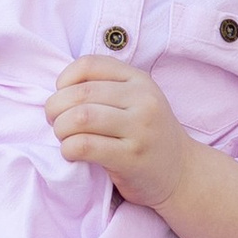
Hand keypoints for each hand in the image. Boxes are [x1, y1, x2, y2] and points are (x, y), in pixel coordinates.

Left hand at [49, 55, 191, 212]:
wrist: (182, 172)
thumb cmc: (148, 135)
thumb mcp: (138, 101)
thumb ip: (107, 88)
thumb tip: (60, 90)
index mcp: (139, 80)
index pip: (89, 64)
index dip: (65, 80)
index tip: (63, 98)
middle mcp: (143, 100)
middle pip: (80, 93)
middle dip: (55, 108)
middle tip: (55, 122)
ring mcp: (140, 129)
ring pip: (80, 117)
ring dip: (61, 129)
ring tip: (64, 138)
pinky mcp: (132, 157)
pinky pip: (85, 146)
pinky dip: (68, 149)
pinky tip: (72, 153)